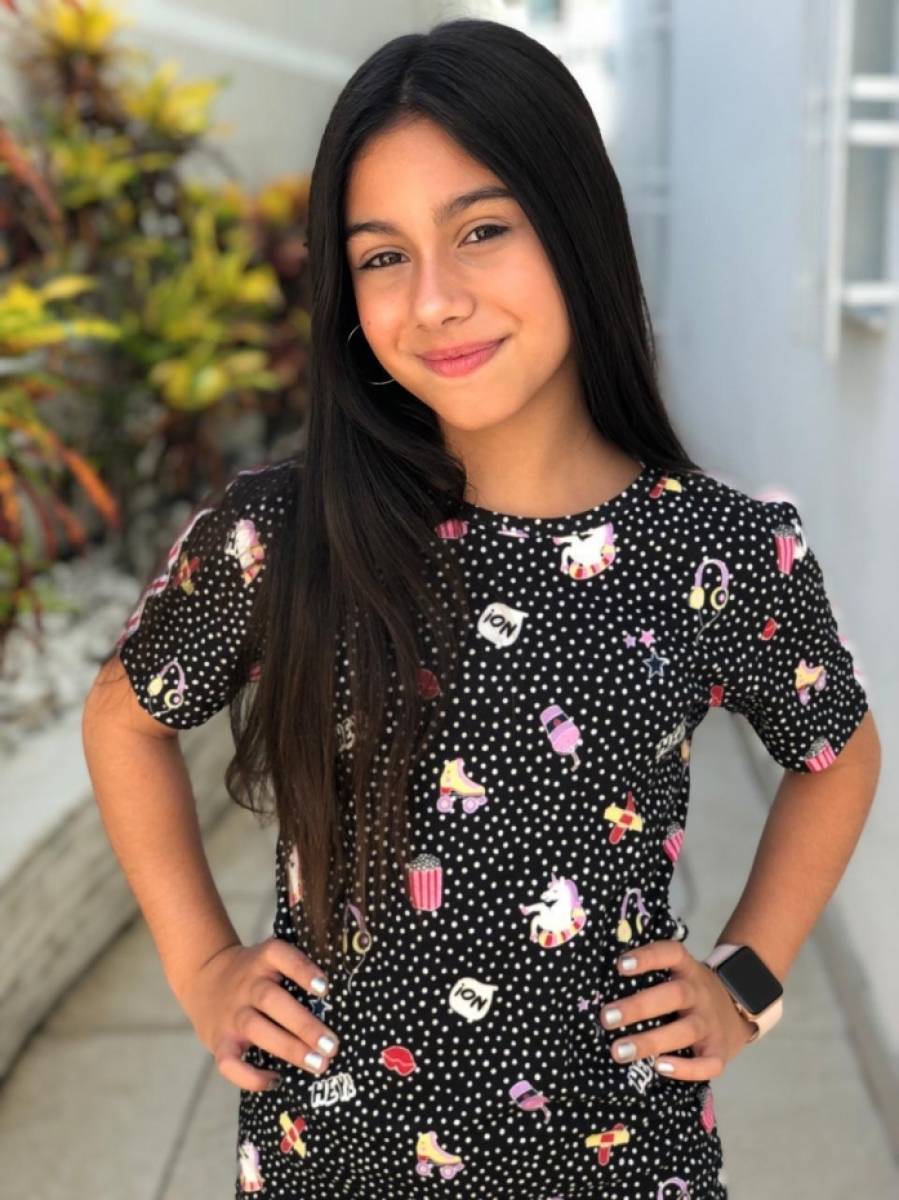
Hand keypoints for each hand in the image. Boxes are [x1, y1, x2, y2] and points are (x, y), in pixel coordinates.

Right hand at [175, 937, 340, 1091]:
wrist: (205, 978)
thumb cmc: (255, 975)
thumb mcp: (270, 962)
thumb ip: (296, 974)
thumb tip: (340, 1004)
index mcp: (263, 960)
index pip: (281, 956)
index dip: (302, 970)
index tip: (324, 989)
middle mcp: (246, 985)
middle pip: (271, 1000)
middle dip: (304, 1024)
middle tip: (332, 1045)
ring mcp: (231, 1013)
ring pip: (256, 1029)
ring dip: (289, 1048)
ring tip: (319, 1063)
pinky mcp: (219, 1041)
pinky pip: (230, 1063)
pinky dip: (251, 1076)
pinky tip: (276, 1080)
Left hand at [599, 939, 756, 1080]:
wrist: (739, 1008)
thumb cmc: (691, 992)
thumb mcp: (679, 973)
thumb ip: (651, 976)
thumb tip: (599, 986)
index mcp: (687, 969)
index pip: (671, 953)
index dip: (648, 957)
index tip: (620, 965)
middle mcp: (700, 993)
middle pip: (673, 995)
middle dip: (638, 1007)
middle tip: (607, 1018)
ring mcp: (711, 1023)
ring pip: (685, 1031)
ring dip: (650, 1041)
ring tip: (619, 1051)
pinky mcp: (720, 1051)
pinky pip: (707, 1064)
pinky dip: (685, 1069)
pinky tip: (658, 1068)